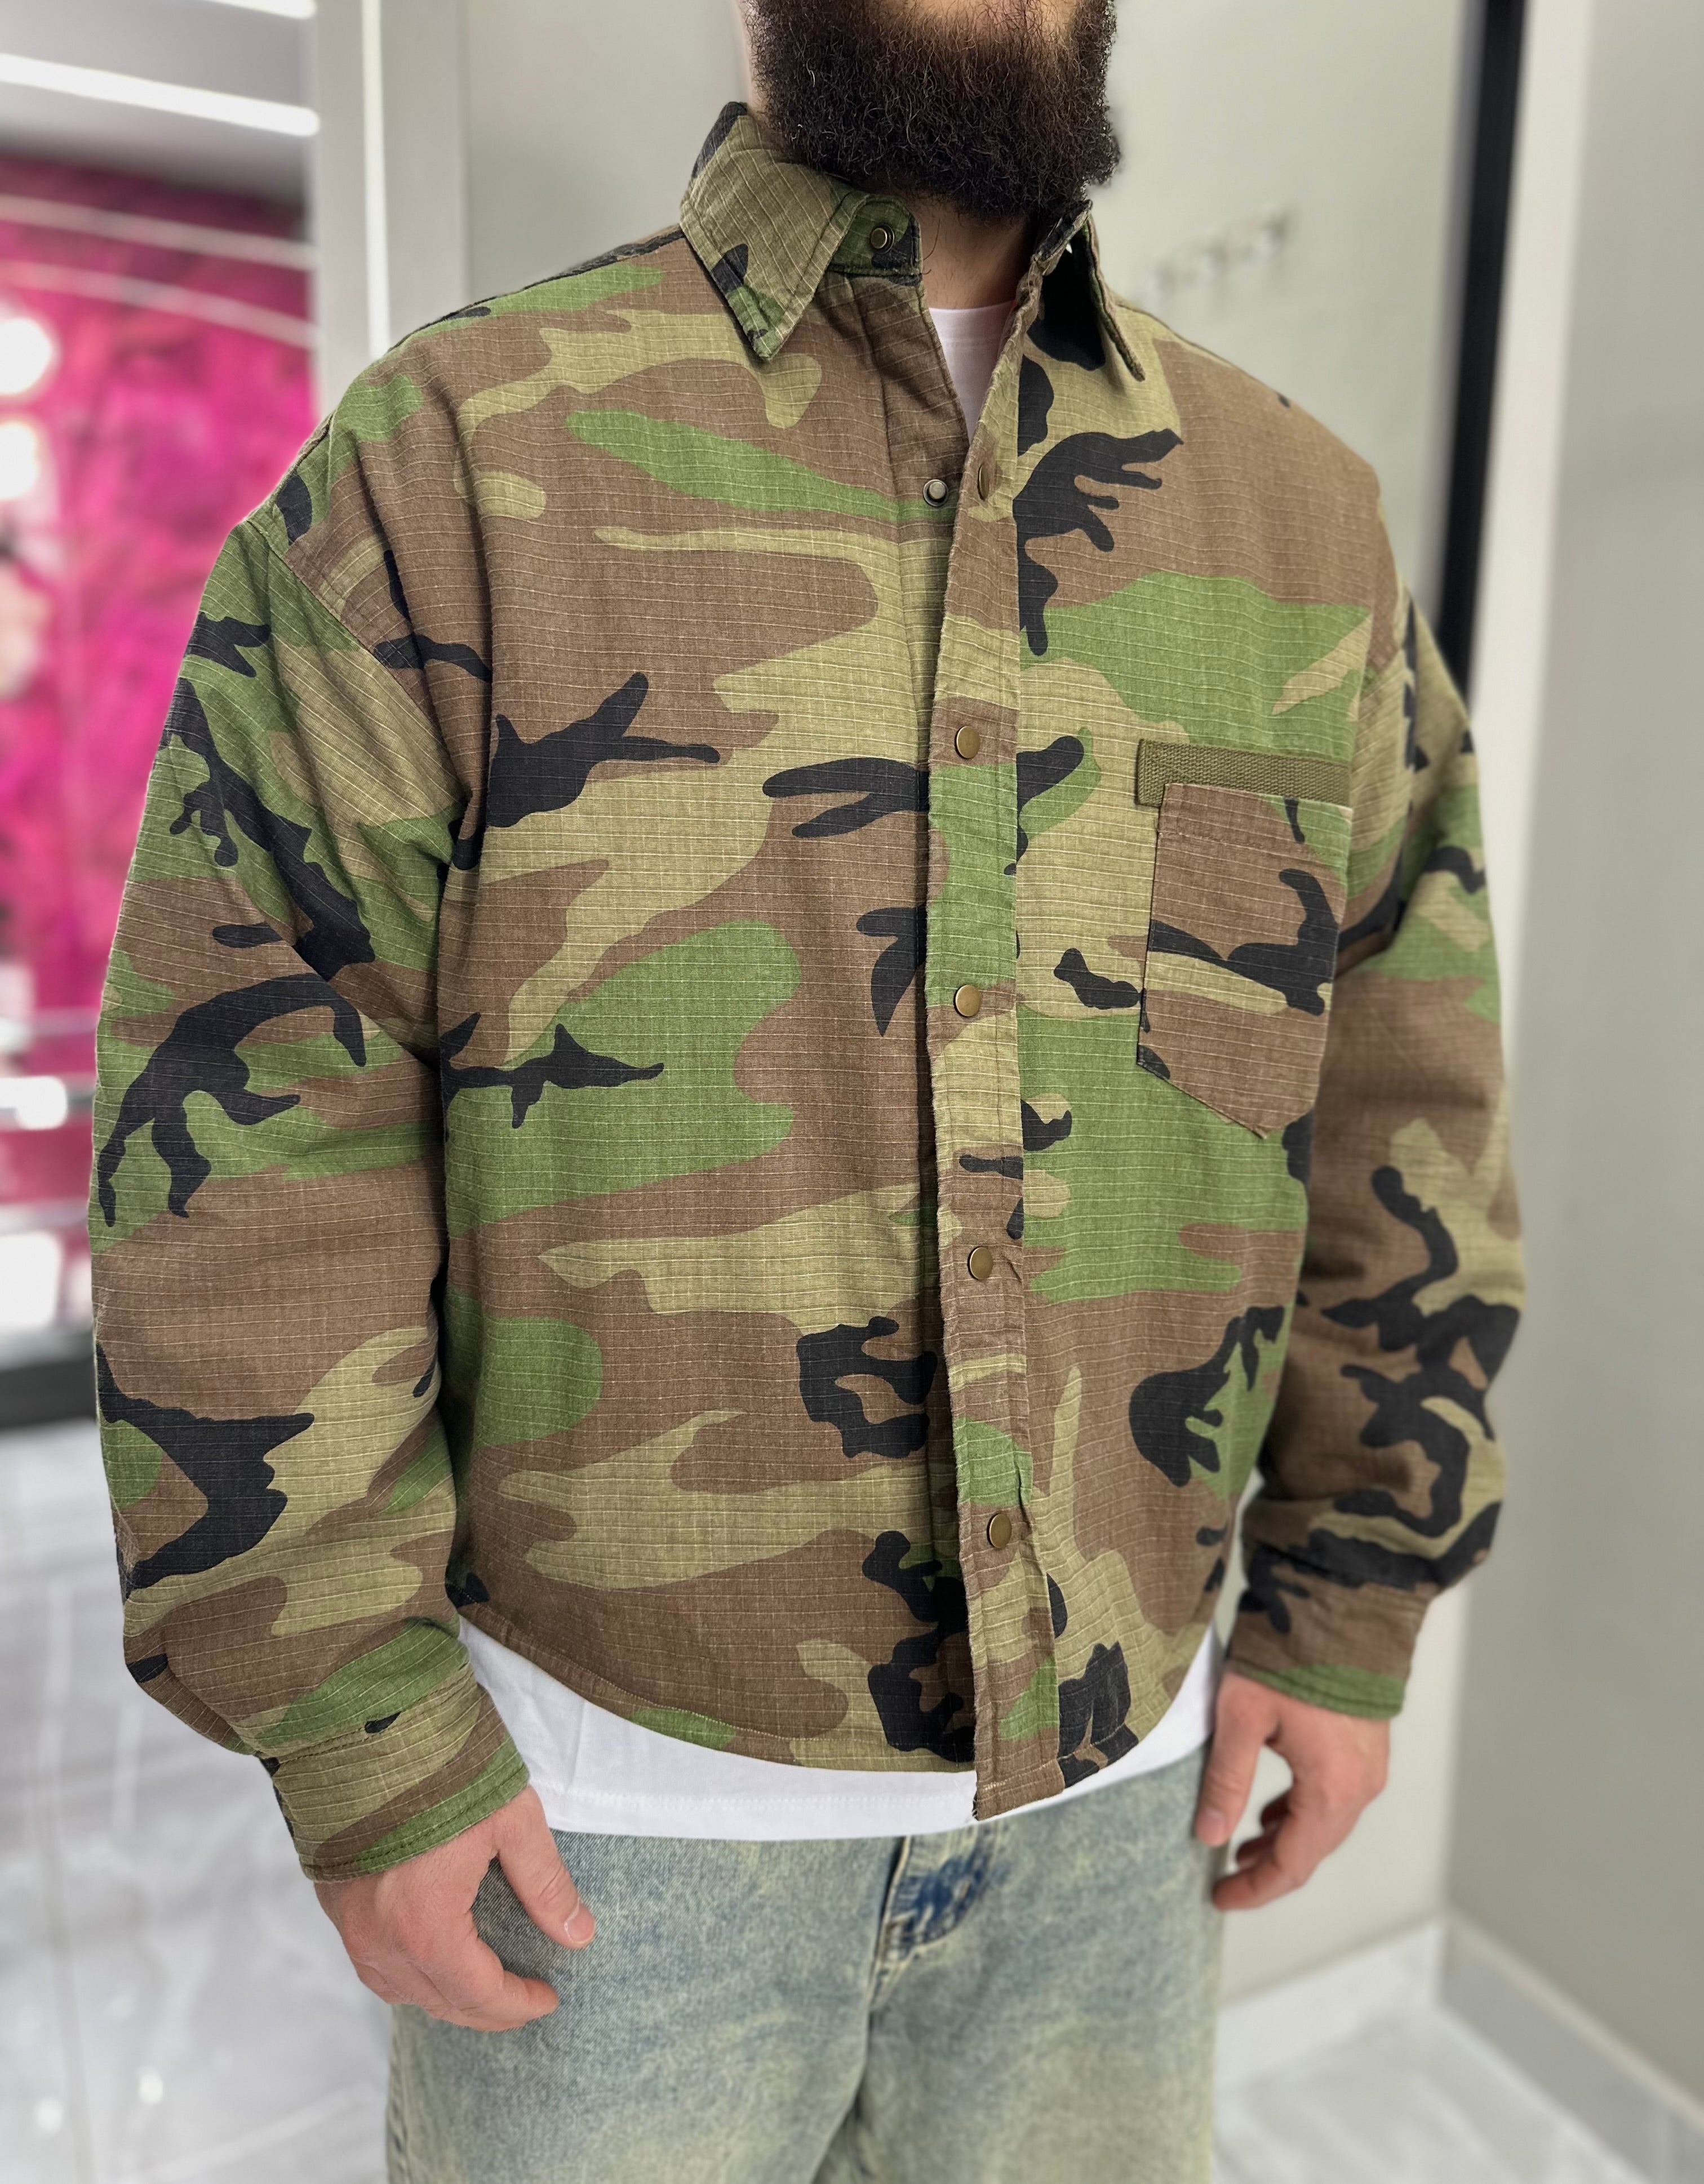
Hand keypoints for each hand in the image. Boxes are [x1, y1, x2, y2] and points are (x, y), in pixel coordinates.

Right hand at [313, 1784, 593, 2028]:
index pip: (479, 1994)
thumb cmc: (441, 1770)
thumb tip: (579, 1935)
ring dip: (446, 1997)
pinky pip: (374, 1964)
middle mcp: (380, 1941)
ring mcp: (351, 1926)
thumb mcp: (511, 1820)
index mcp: (425, 1927)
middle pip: (441, 2002)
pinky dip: (408, 1976)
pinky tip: (432, 1961)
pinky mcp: (335, 1904)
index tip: (549, 1999)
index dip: (517, 2004)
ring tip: (484, 1986)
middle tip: (525, 2001)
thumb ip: (545, 1883)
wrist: (364, 1728)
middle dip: (488, 2010)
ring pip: (402, 1990)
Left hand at [1193, 1668, 1388, 1910]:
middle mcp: (1360, 1786)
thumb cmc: (1290, 1658)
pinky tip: (1273, 1813)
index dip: (1256, 1888)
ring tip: (1242, 1847)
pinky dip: (1301, 1813)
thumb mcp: (1241, 1718)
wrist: (1342, 1607)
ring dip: (1284, 1840)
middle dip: (1268, 1868)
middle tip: (1225, 1880)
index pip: (1292, 1864)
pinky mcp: (1365, 1746)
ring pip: (1323, 1823)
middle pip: (1311, 1849)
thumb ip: (1226, 1780)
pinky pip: (1333, 1796)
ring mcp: (1368, 1766)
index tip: (1220, 1898)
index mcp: (1332, 1789)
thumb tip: (1208, 1836)